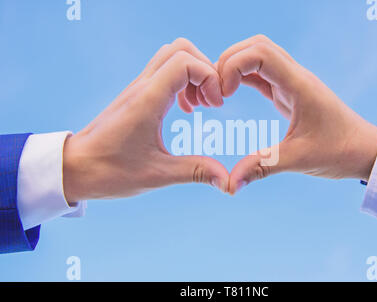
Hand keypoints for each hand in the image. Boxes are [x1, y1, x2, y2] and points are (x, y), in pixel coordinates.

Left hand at [62, 38, 228, 202]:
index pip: (185, 62)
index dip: (209, 77)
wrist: (73, 168)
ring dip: (193, 74)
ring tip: (201, 104)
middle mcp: (142, 87)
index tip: (215, 106)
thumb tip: (228, 181)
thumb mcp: (157, 175)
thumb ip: (196, 171)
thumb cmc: (109, 171)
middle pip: (180, 49)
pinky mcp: (135, 95)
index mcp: (148, 101)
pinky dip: (182, 82)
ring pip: (171, 56)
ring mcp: (137, 88)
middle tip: (212, 101)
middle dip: (205, 69)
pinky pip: (163, 72)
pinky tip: (186, 109)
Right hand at [214, 35, 376, 193]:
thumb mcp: (299, 160)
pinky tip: (230, 94)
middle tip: (216, 91)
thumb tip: (229, 184)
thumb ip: (262, 167)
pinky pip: (262, 74)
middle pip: (256, 45)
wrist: (365, 150)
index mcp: (299, 85)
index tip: (224, 95)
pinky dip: (242, 78)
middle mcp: (295, 76)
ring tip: (219, 93)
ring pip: (259, 55)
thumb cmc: (340, 152)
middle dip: (229, 61)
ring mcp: (293, 82)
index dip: (234, 66)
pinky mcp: (290, 92)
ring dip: (235, 67)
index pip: (260, 53)